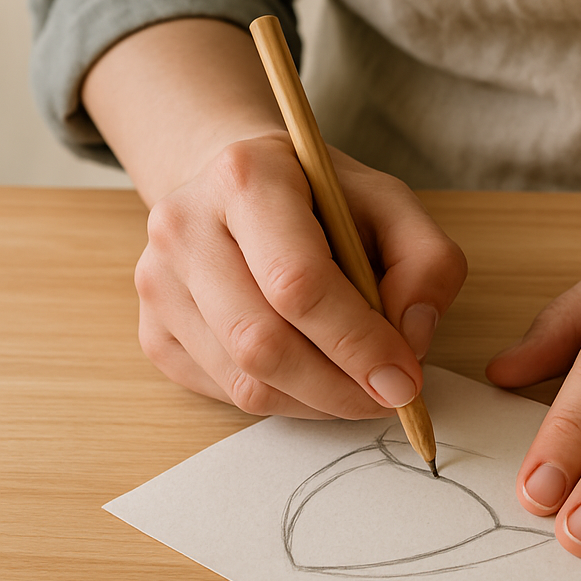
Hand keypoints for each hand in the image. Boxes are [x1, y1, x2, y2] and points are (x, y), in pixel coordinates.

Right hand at [135, 133, 466, 417]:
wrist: (240, 191)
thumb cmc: (322, 198)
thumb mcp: (393, 205)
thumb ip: (426, 262)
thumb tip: (413, 338)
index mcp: (246, 179)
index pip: (297, 281)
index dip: (357, 342)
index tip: (405, 377)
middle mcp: (184, 227)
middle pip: (262, 342)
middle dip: (341, 386)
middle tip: (393, 396)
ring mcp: (159, 283)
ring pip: (244, 381)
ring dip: (319, 401)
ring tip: (361, 386)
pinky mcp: (154, 332)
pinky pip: (225, 394)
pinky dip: (286, 401)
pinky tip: (316, 374)